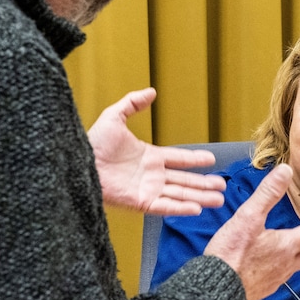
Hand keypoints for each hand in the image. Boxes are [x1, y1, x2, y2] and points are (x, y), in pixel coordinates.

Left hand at [89, 87, 225, 214]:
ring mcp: (147, 190)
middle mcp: (152, 175)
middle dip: (204, 184)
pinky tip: (196, 208)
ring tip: (218, 200)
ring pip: (180, 195)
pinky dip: (181, 208)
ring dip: (199, 197)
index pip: (179, 158)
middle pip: (184, 180)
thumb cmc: (92, 143)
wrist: (78, 163)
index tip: (211, 160)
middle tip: (222, 186)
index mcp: (149, 157)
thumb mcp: (114, 117)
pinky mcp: (140, 203)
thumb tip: (151, 92)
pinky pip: (165, 206)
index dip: (195, 159)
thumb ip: (133, 103)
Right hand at [205, 164, 299, 299]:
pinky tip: (281, 262)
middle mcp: (287, 264)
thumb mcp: (248, 217)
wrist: (215, 290)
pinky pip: (286, 274)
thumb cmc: (230, 255)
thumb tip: (285, 171)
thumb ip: (267, 193)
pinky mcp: (265, 288)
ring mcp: (277, 278)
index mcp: (287, 245)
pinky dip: (292, 264)